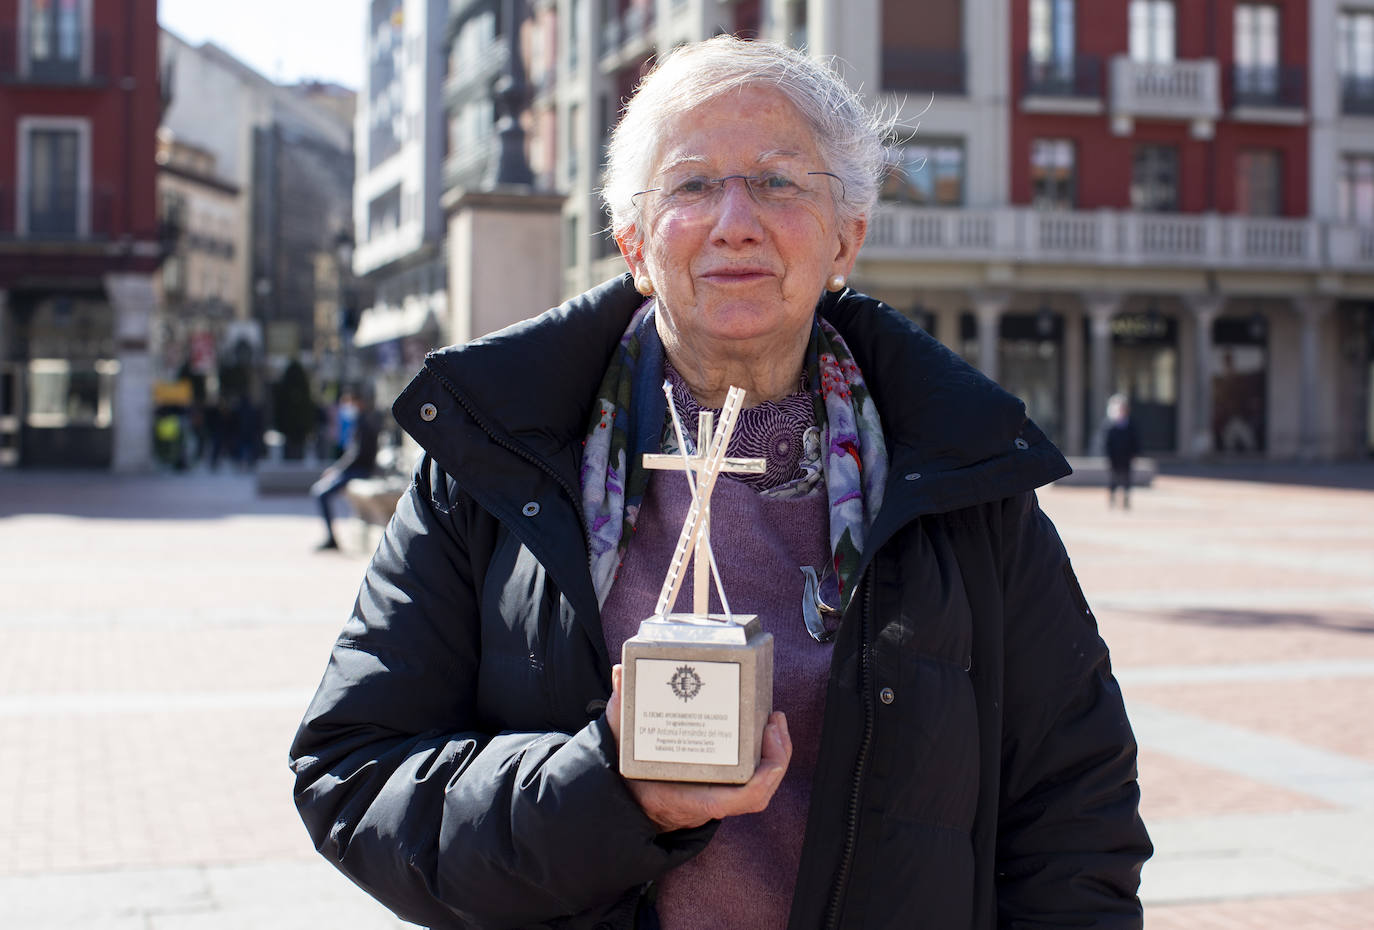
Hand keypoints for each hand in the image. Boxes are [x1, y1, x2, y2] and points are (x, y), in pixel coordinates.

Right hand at [606, 663, 791, 832]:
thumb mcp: (622, 740)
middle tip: (775, 720)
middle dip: (776, 755)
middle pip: (757, 790)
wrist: (624, 801)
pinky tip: (762, 731)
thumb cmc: (626, 774)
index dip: (763, 775)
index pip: (739, 798)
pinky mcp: (719, 786)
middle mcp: (709, 799)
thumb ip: (623, 707)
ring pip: (758, 785)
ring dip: (774, 755)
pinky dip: (762, 758)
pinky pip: (750, 778)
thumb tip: (621, 674)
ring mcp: (717, 795)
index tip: (767, 736)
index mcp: (690, 798)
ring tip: (774, 722)